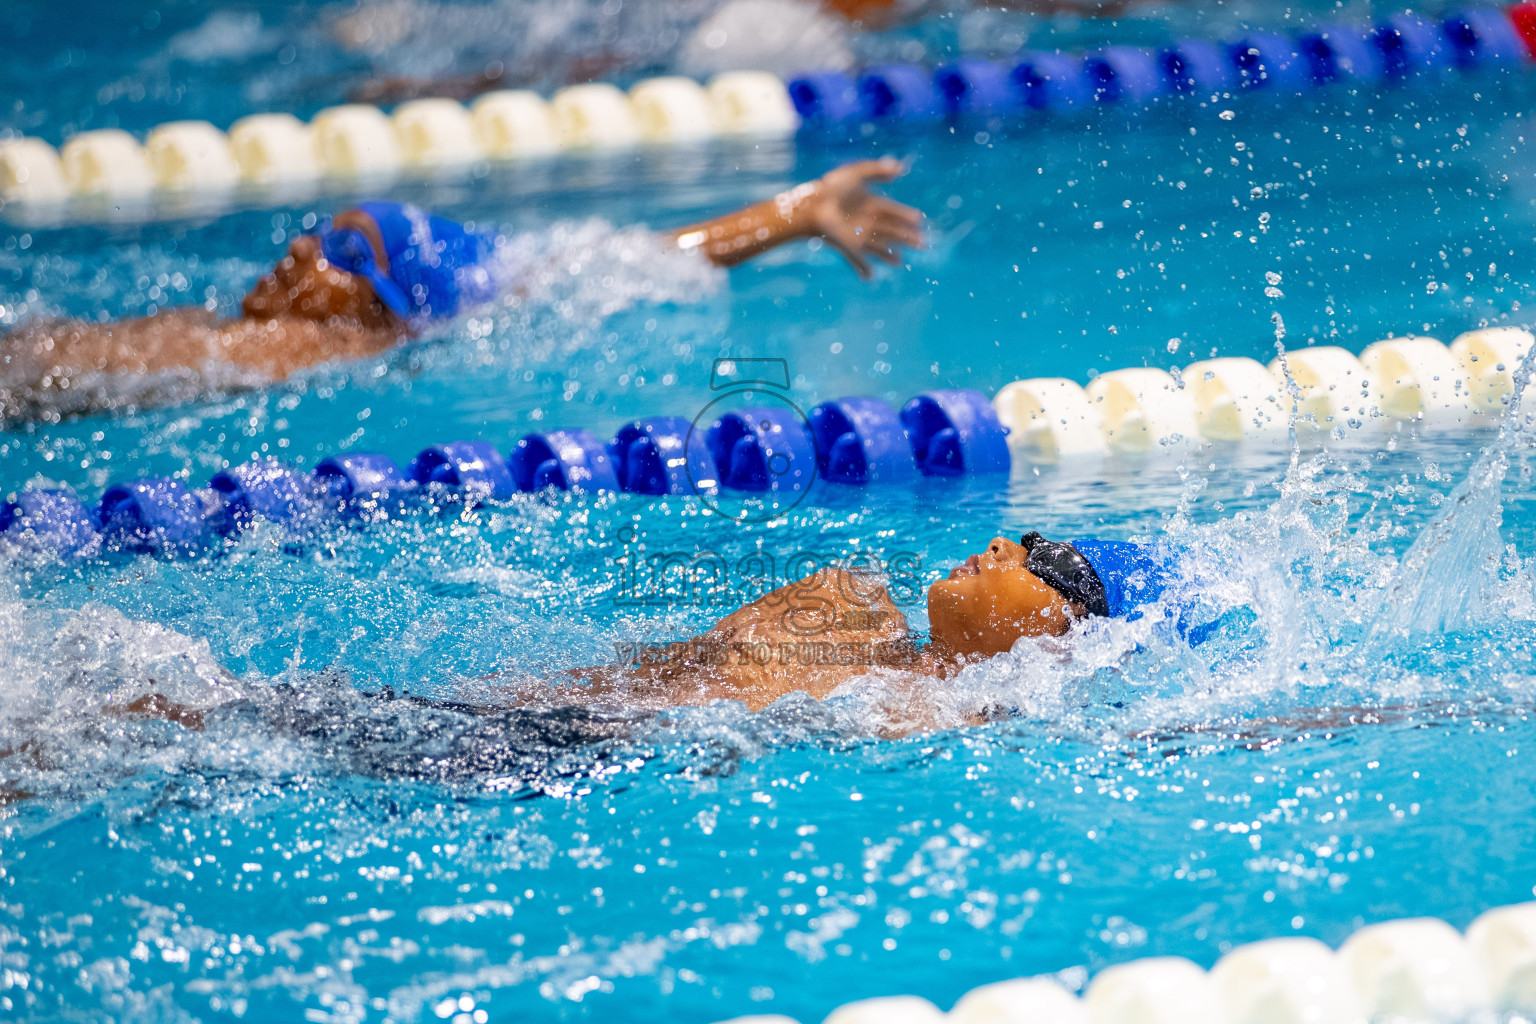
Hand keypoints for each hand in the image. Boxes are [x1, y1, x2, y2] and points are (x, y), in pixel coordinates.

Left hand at [807, 158, 924, 277]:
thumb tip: (900, 167)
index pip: (894, 212)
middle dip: (907, 238)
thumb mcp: (856, 174)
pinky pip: (858, 260)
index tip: (919, 220)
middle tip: (922, 244)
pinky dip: (863, 269)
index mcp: (871, 204)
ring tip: (898, 262)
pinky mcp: (849, 246)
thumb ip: (877, 170)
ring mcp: (858, 235)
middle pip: (892, 231)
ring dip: (888, 255)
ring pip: (879, 247)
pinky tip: (869, 277)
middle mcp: (867, 222)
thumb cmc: (833, 187)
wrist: (814, 203)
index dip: (907, 216)